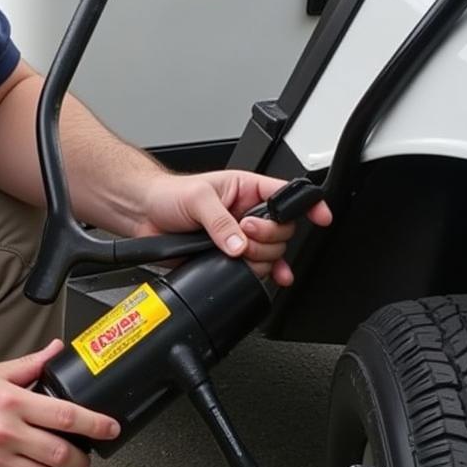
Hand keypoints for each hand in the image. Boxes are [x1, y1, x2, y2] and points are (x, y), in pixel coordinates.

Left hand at [136, 171, 332, 281]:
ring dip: (258, 257)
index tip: (321, 217)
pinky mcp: (230, 257)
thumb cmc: (170, 196)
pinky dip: (268, 274)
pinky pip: (259, 269)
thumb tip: (238, 244)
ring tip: (234, 248)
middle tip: (243, 232)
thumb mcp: (197, 199)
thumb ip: (220, 222)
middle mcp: (248, 213)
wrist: (146, 216)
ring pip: (272, 253)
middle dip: (266, 237)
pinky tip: (273, 277)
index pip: (287, 195)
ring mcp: (241, 237)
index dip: (308, 205)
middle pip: (282, 231)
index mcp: (247, 189)